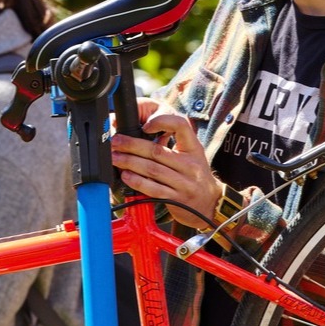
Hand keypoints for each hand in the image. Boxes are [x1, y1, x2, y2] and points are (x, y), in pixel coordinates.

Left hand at [110, 100, 221, 228]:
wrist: (209, 202)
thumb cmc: (194, 174)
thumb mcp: (192, 154)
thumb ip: (173, 142)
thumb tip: (143, 132)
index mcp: (193, 148)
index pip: (181, 126)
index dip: (162, 122)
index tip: (145, 125)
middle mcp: (190, 165)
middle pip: (157, 151)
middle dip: (132, 145)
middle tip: (116, 141)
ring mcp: (184, 183)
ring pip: (152, 170)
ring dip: (130, 162)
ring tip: (115, 157)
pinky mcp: (175, 199)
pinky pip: (153, 189)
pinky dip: (137, 182)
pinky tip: (126, 176)